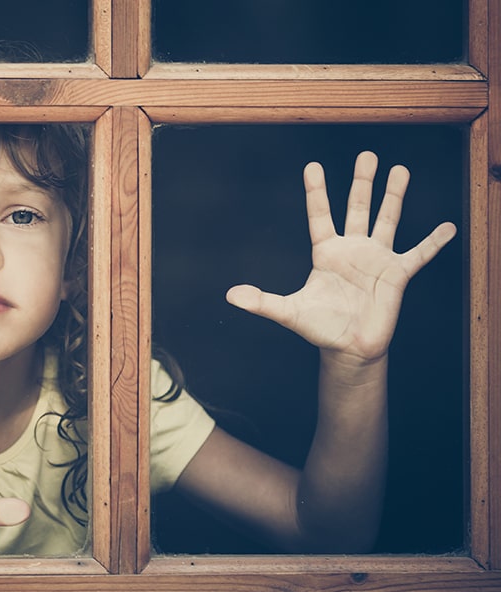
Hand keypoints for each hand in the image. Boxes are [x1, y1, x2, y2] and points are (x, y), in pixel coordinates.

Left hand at [226, 151, 455, 362]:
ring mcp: (376, 259)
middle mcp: (351, 250)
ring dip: (393, 196)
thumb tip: (230, 295)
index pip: (320, 215)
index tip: (313, 166)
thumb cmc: (320, 328)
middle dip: (362, 182)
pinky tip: (448, 226)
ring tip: (400, 169)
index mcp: (326, 253)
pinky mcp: (396, 275)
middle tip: (367, 155)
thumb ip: (262, 302)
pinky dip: (433, 242)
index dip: (317, 192)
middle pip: (357, 208)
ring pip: (387, 220)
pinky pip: (418, 254)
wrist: (348, 348)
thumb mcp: (288, 312)